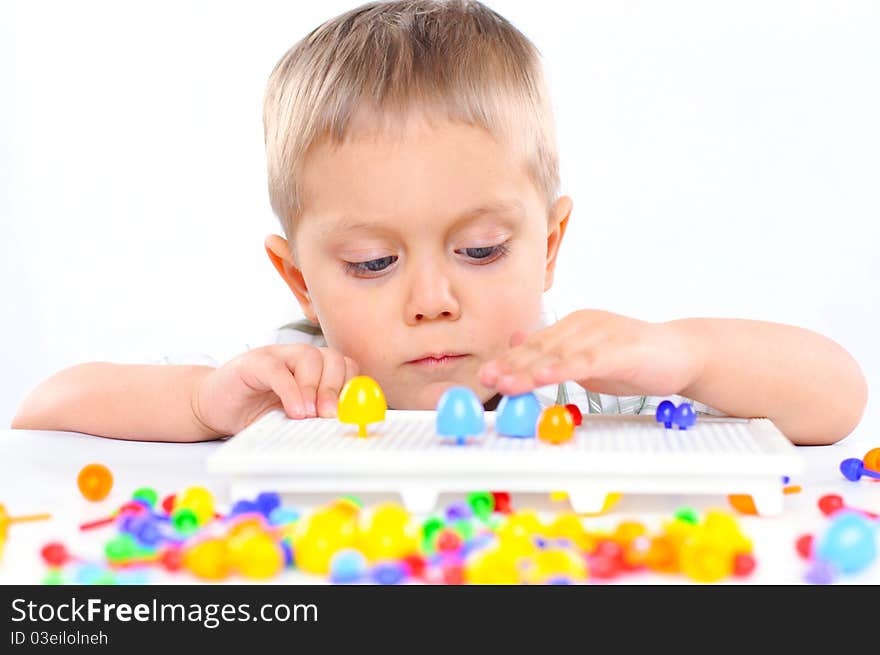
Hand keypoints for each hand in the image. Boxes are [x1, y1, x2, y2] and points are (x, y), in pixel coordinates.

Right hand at [192, 345, 359, 436]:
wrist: (212, 405)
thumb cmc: (254, 412)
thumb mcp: (291, 418)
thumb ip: (314, 418)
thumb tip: (341, 429)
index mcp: (315, 370)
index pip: (346, 369)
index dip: (352, 389)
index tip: (351, 414)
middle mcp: (299, 358)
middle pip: (333, 359)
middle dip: (337, 388)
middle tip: (330, 416)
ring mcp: (277, 355)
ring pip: (310, 357)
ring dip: (314, 388)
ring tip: (308, 414)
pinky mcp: (254, 362)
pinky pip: (278, 369)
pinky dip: (290, 390)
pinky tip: (293, 410)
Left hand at [477, 310, 702, 398]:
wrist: (682, 353)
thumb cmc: (634, 359)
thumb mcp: (587, 358)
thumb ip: (557, 355)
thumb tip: (521, 349)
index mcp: (573, 326)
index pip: (534, 345)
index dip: (509, 360)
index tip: (486, 374)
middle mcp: (583, 324)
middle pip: (540, 348)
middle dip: (511, 365)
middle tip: (487, 379)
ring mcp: (601, 334)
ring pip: (559, 354)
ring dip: (529, 370)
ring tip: (506, 384)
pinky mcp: (620, 349)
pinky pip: (587, 361)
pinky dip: (564, 369)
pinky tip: (546, 378)